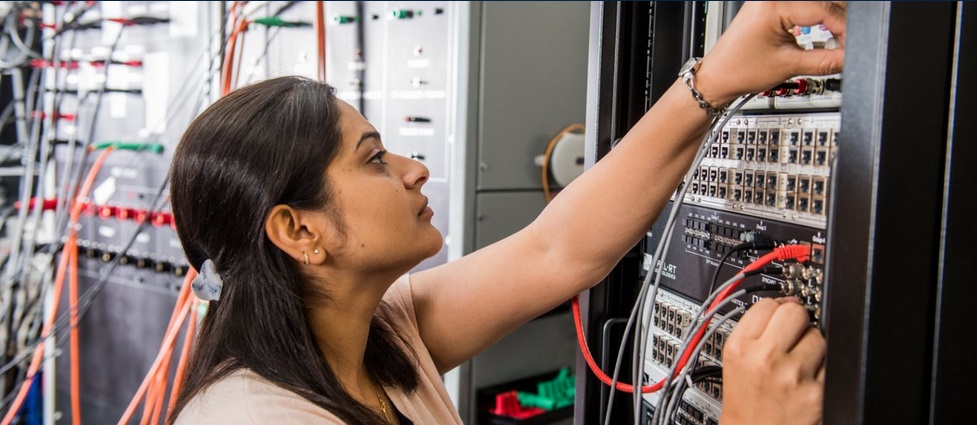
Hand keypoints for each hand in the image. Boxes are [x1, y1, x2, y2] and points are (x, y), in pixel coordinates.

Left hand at [696, 1, 846, 106]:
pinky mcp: (771, 6)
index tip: (853, 47)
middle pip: (823, 2)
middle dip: (840, 24)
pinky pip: (804, 6)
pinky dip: (818, 19)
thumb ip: (826, 61)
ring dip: (830, 21)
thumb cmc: (739, 70)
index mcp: (774, 5)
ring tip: (836, 42)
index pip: (824, 9)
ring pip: (816, 3)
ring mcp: (770, 0)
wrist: (718, 76)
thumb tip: (850, 57)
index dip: (844, 30)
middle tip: (847, 46)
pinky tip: (824, 34)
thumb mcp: (789, 66)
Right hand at [720, 298, 824, 424]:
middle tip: (790, 338)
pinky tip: (808, 380)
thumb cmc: (746, 401)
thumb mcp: (734, 361)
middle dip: (796, 321)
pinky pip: (831, 362)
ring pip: (817, 336)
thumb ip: (755, 329)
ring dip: (812, 346)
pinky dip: (823, 369)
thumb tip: (787, 303)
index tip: (777, 319)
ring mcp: (793, 376)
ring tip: (798, 363)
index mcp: (740, 348)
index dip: (774, 310)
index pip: (766, 304)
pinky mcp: (816, 393)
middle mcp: (764, 360)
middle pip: (794, 311)